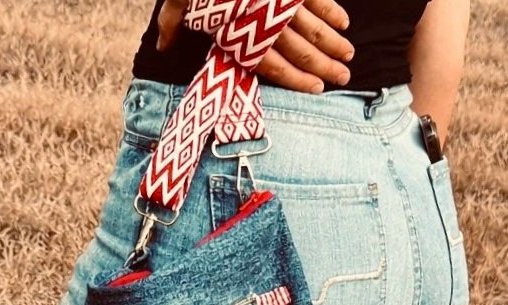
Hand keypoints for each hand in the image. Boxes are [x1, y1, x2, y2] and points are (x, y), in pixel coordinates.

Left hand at [157, 0, 354, 93]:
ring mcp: (281, 0)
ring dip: (333, 41)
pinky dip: (331, 9)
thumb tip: (162, 48)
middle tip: (343, 79)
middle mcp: (266, 20)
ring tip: (349, 56)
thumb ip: (172, 24)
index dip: (297, 79)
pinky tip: (344, 21)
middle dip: (324, 65)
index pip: (274, 65)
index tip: (317, 89)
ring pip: (314, 25)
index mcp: (242, 33)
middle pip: (301, 49)